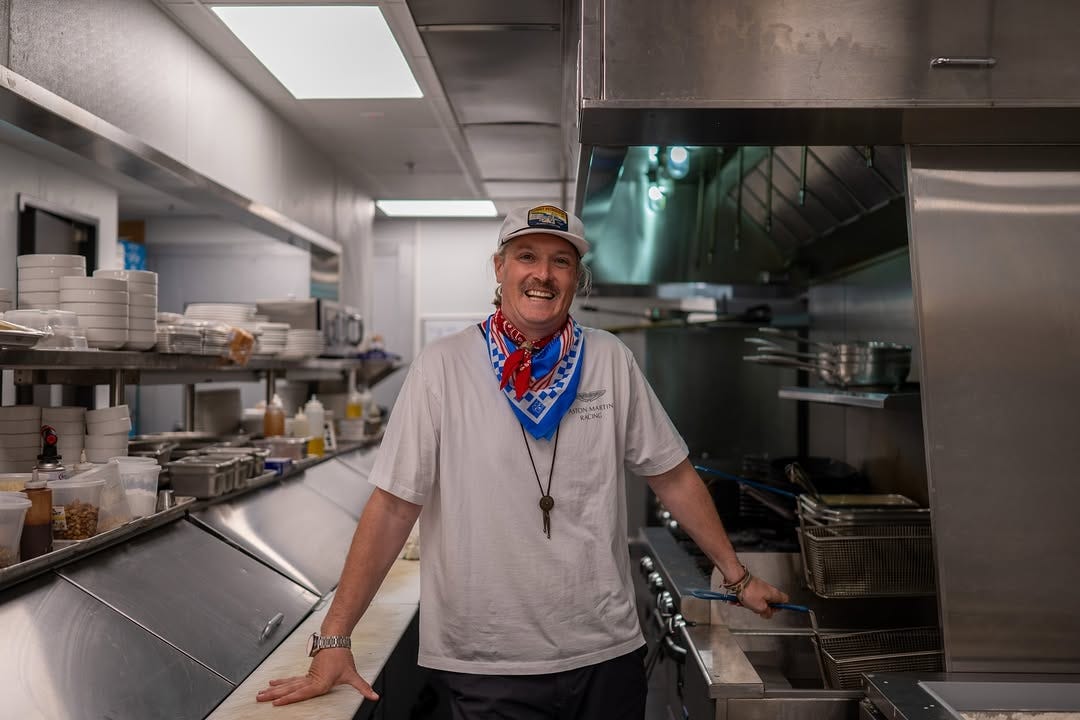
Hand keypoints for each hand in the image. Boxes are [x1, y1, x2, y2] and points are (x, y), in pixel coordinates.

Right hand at [256, 648, 378, 706]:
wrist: (336, 640)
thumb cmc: (343, 657)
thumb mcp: (352, 675)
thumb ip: (363, 687)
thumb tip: (375, 695)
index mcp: (320, 683)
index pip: (302, 693)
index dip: (289, 698)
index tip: (276, 702)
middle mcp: (310, 680)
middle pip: (289, 689)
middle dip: (273, 695)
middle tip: (259, 698)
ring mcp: (306, 676)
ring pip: (286, 684)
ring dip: (273, 689)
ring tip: (260, 694)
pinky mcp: (305, 674)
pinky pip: (290, 680)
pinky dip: (279, 683)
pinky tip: (271, 684)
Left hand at [735, 577, 789, 619]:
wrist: (737, 580)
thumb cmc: (749, 591)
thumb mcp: (760, 608)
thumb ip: (767, 613)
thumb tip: (768, 614)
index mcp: (774, 594)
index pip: (784, 601)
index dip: (779, 608)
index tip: (771, 611)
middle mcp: (769, 589)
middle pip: (769, 603)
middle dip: (762, 608)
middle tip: (756, 608)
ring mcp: (760, 588)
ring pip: (758, 601)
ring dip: (750, 605)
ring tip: (744, 604)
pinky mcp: (751, 586)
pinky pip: (749, 597)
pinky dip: (744, 600)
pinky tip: (738, 601)